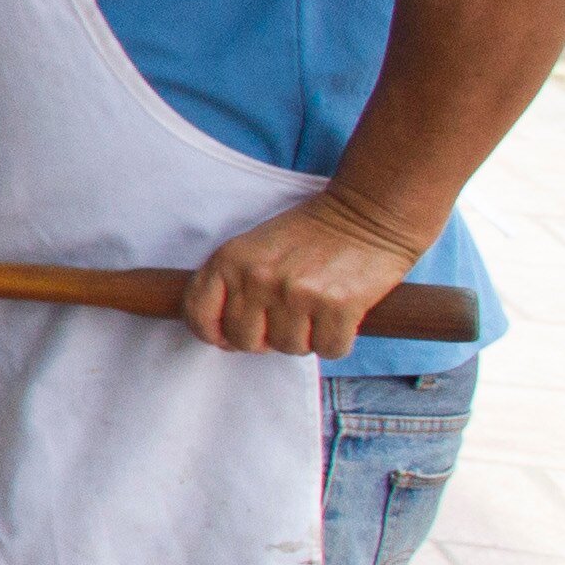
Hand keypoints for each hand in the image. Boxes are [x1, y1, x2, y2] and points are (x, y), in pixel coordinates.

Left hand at [185, 187, 428, 356]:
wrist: (366, 214)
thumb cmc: (309, 234)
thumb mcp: (254, 247)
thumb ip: (232, 285)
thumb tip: (224, 339)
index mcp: (230, 260)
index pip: (198, 314)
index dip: (213, 333)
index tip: (228, 337)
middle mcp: (259, 278)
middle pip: (245, 341)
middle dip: (265, 339)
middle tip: (284, 319)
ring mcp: (297, 293)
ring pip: (289, 348)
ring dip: (304, 338)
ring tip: (314, 310)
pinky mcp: (338, 306)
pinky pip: (328, 350)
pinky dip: (335, 342)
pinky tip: (338, 317)